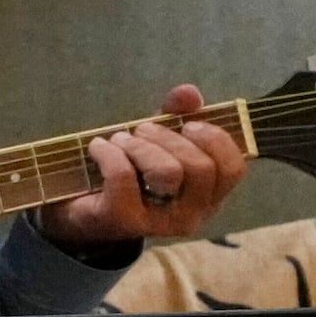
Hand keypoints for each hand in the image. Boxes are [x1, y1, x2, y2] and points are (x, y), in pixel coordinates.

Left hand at [44, 83, 250, 244]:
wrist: (82, 208)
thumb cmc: (131, 171)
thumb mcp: (158, 140)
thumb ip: (177, 115)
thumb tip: (189, 93)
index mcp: (209, 194)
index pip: (233, 168)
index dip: (215, 139)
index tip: (188, 124)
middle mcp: (192, 214)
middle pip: (200, 168)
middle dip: (169, 138)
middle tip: (143, 130)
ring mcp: (160, 223)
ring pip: (167, 173)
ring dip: (141, 145)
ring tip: (121, 139)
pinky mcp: (125, 221)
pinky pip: (124, 177)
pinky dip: (109, 153)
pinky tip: (99, 147)